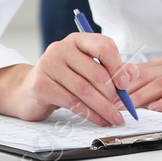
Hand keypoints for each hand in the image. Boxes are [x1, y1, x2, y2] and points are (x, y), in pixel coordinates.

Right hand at [9, 32, 136, 126]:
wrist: (29, 90)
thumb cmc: (64, 78)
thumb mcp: (88, 69)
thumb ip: (112, 68)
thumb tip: (132, 73)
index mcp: (78, 40)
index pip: (104, 46)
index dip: (118, 66)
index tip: (126, 84)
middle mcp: (62, 48)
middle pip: (96, 72)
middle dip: (112, 94)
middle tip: (121, 108)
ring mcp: (49, 65)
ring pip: (85, 90)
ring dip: (104, 108)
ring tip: (114, 118)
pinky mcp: (41, 85)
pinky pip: (72, 103)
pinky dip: (90, 114)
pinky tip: (100, 120)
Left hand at [119, 57, 161, 110]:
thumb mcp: (161, 91)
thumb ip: (142, 88)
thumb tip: (114, 92)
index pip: (139, 71)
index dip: (122, 83)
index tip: (107, 94)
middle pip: (149, 77)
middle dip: (130, 91)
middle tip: (115, 103)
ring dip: (145, 95)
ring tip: (132, 106)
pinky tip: (157, 107)